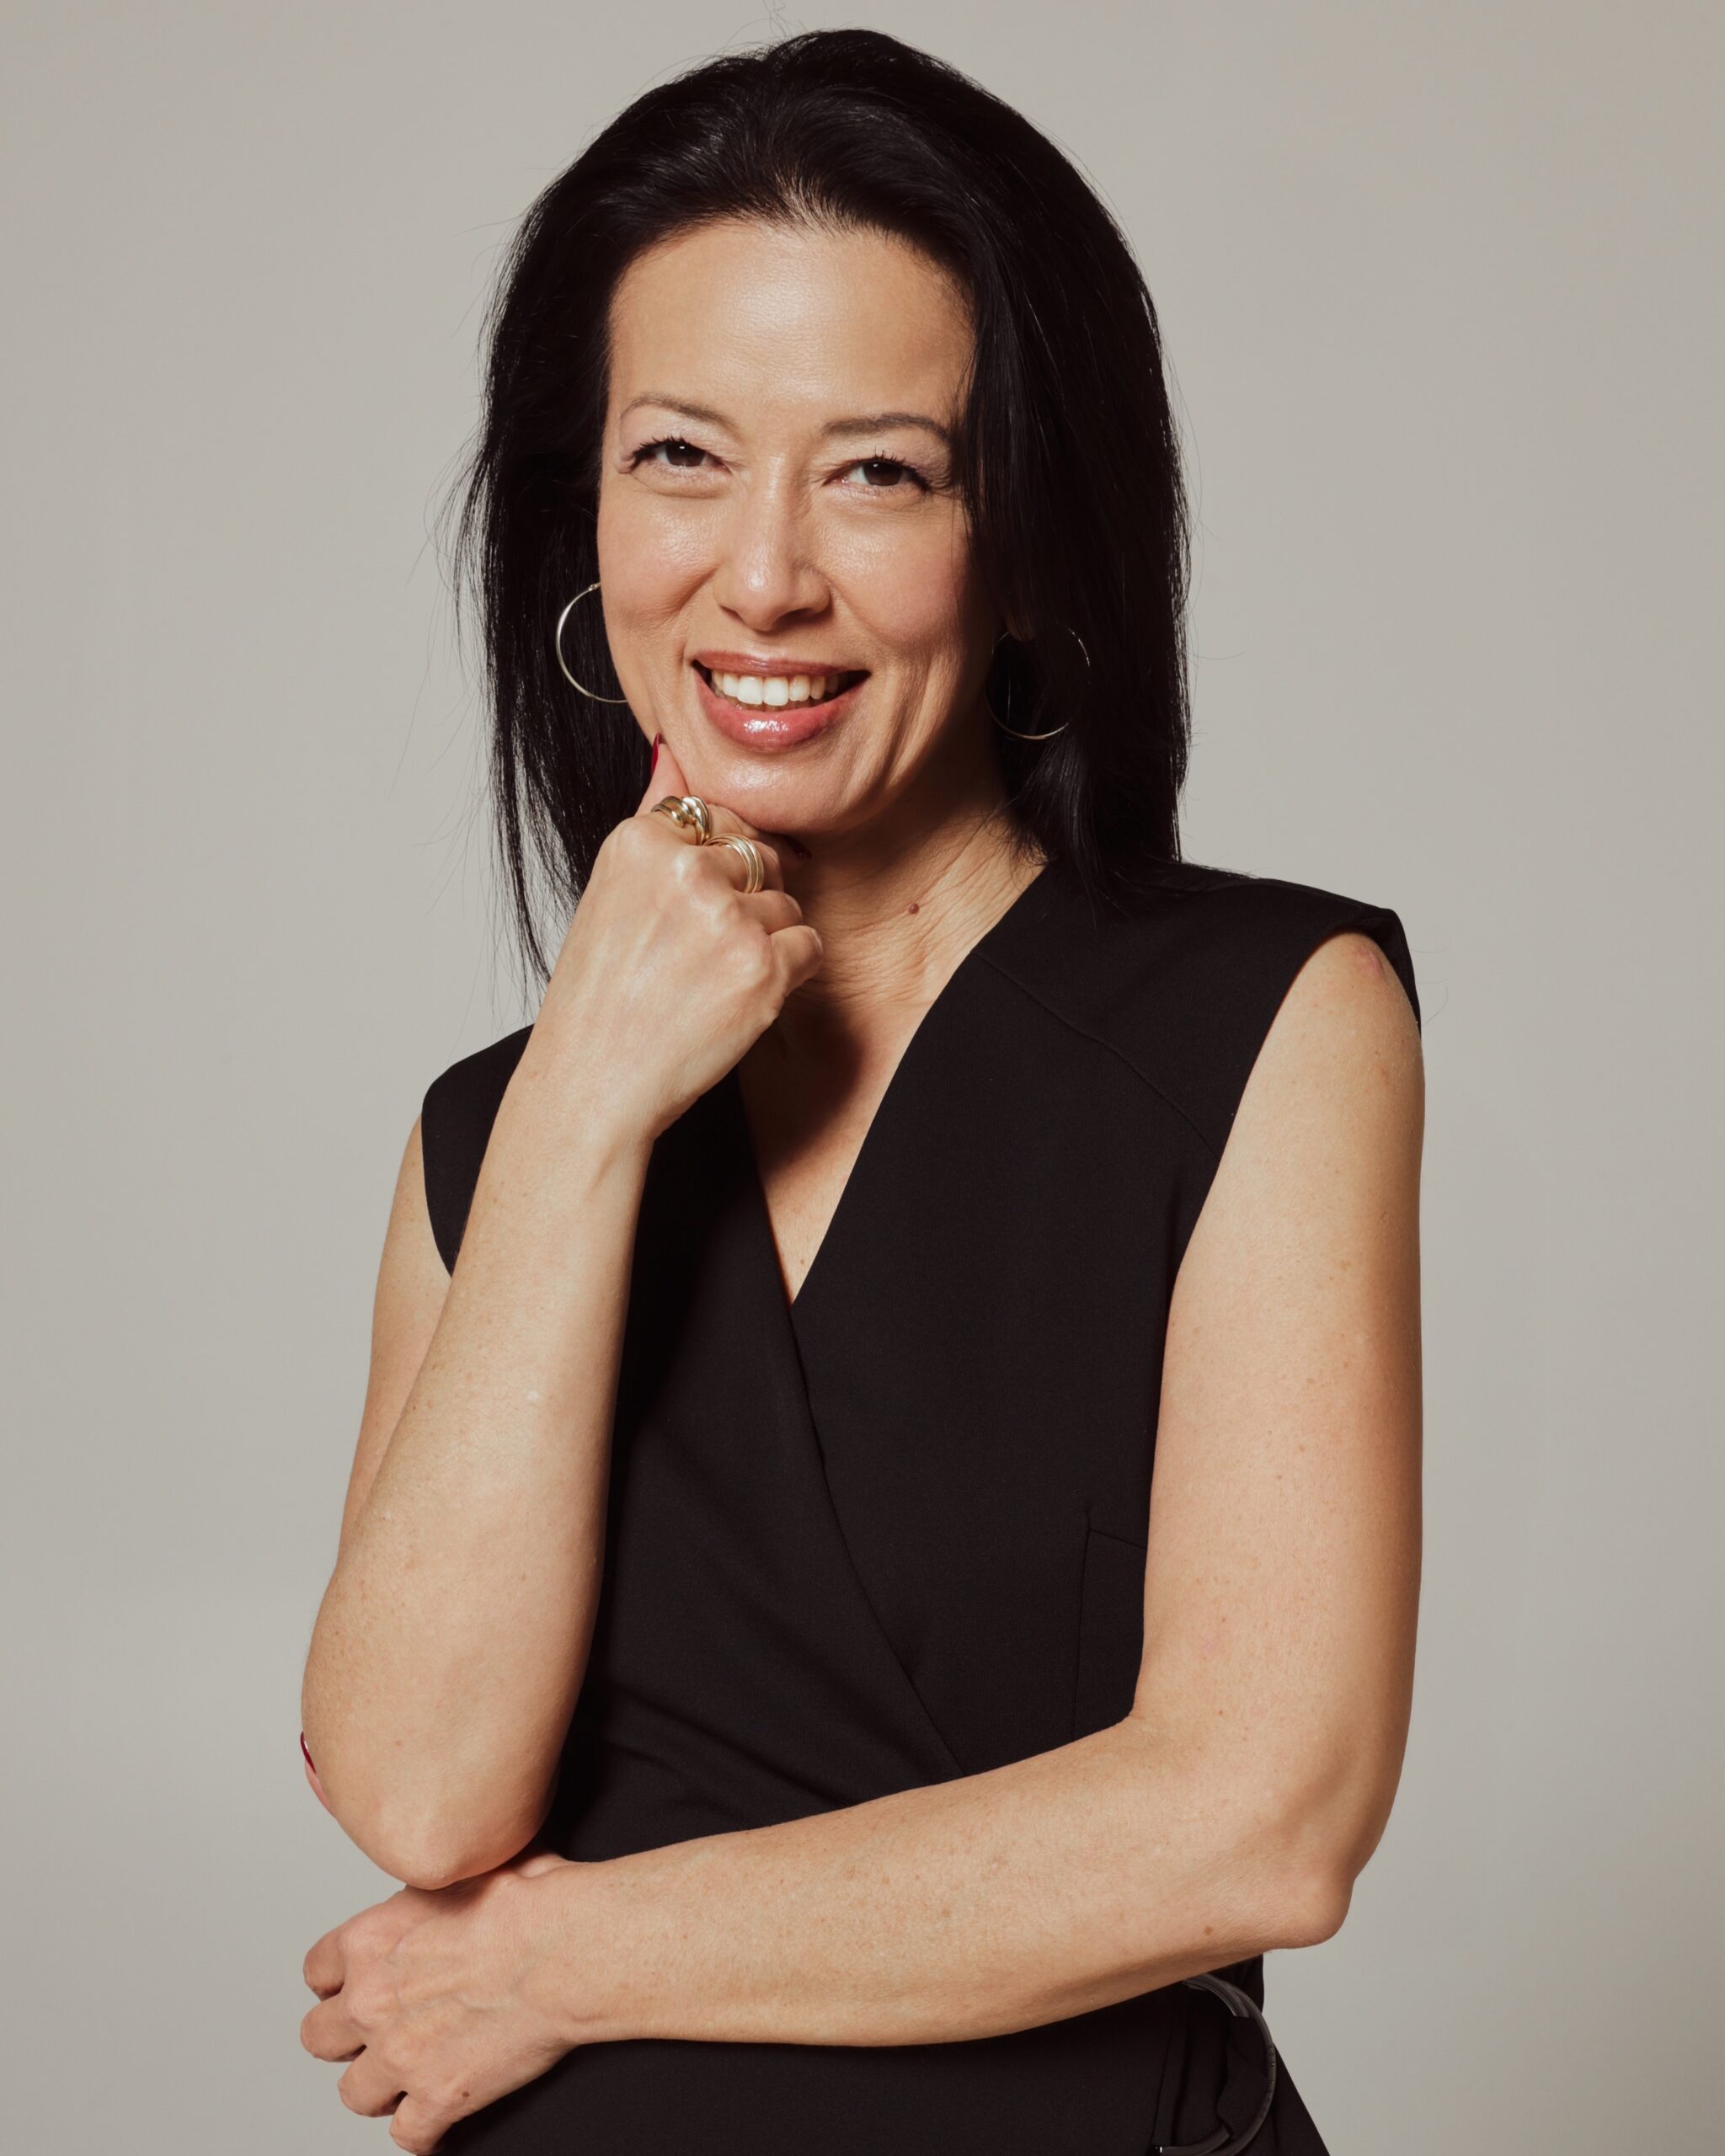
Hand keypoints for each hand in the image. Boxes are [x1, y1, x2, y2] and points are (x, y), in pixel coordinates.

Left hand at [300, 1849, 575, 2153]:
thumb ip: (430, 1890)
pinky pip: (409, 2135)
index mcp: (370, 1940)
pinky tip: (440, 2116)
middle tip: (377, 2035)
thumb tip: (443, 1878)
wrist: (563, 1947)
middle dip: (347, 2039)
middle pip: (319, 2037)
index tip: (352, 1987)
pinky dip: (425, 2129)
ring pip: (354, 2093)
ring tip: (407, 2078)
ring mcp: (400, 2055)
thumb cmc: (528, 1902)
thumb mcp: (463, 1869)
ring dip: (381, 2088)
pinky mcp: (438, 2096)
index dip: (337, 1982)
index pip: (317, 1971)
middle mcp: (371, 2000)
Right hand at [526, 736, 823, 1143]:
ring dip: (765, 941)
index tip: (688, 912)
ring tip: (709, 980)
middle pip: (760, 856)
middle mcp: (683, 868)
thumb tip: (674, 748)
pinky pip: (808, 946)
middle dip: (746, 900)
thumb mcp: (610, 888)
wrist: (593, 1081)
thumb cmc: (599, 993)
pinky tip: (736, 999)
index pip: (720, 819)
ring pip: (787, 903)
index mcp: (639, 839)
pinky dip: (786, 975)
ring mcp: (727, 917)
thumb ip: (653, 814)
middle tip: (697, 954)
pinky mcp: (764, 967)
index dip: (716, 868)